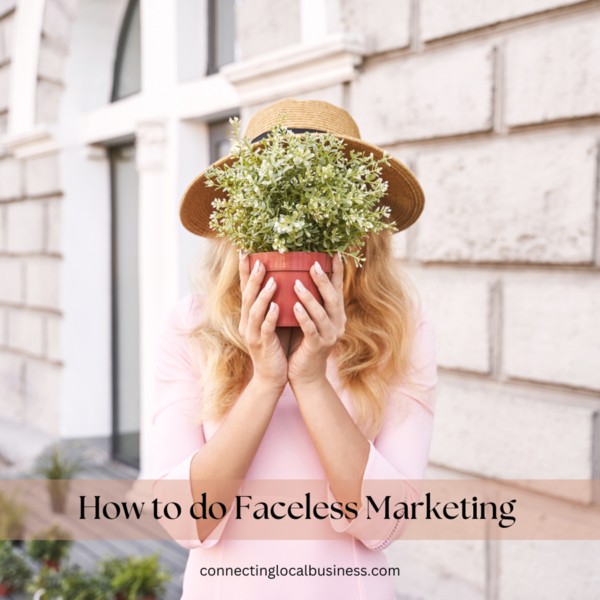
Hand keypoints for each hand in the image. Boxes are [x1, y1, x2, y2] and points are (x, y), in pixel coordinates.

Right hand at [239, 251, 288, 390]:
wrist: (273, 376)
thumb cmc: (278, 345)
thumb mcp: (276, 321)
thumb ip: (278, 303)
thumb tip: (290, 280)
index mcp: (250, 315)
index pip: (245, 289)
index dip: (244, 271)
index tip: (245, 251)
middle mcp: (247, 322)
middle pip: (247, 296)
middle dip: (252, 277)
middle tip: (259, 259)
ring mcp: (252, 334)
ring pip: (254, 311)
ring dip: (262, 294)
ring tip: (272, 279)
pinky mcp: (261, 345)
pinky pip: (264, 329)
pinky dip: (269, 317)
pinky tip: (276, 307)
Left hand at [288, 252, 345, 385]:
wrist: (305, 375)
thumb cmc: (302, 343)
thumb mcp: (307, 320)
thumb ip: (307, 302)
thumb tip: (295, 275)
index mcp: (336, 315)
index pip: (338, 289)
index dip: (337, 272)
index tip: (335, 253)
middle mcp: (337, 324)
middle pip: (333, 298)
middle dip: (323, 280)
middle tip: (313, 264)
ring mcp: (329, 336)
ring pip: (321, 313)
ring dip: (309, 297)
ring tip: (296, 283)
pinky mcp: (317, 346)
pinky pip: (311, 329)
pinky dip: (303, 316)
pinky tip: (294, 306)